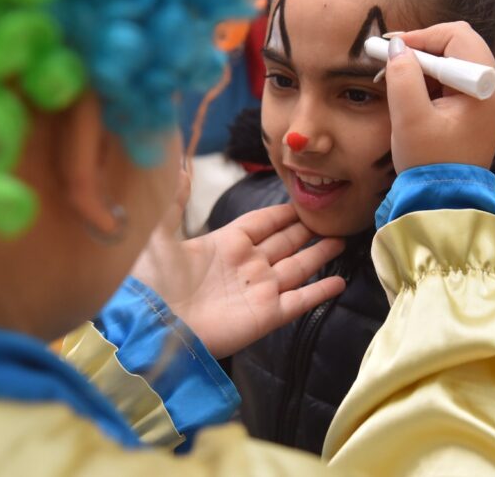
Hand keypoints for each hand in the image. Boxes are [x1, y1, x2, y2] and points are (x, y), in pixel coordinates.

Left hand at [131, 171, 344, 358]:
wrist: (155, 326)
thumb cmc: (153, 282)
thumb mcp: (158, 235)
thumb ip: (174, 204)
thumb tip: (181, 169)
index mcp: (225, 243)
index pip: (261, 222)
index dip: (281, 213)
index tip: (302, 201)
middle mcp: (247, 264)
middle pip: (285, 242)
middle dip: (306, 230)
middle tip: (330, 217)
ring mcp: (259, 290)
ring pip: (298, 267)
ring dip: (320, 254)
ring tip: (341, 240)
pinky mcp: (267, 315)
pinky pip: (300, 300)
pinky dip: (320, 291)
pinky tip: (340, 281)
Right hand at [386, 22, 494, 171]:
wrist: (446, 201)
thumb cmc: (430, 162)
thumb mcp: (409, 118)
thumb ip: (402, 77)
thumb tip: (398, 47)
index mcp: (486, 86)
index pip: (456, 36)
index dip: (421, 36)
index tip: (391, 48)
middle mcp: (494, 87)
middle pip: (458, 44)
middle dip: (422, 48)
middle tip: (391, 59)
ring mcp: (489, 98)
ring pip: (455, 60)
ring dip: (424, 64)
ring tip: (397, 79)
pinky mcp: (478, 109)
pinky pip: (455, 79)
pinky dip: (431, 79)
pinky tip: (411, 93)